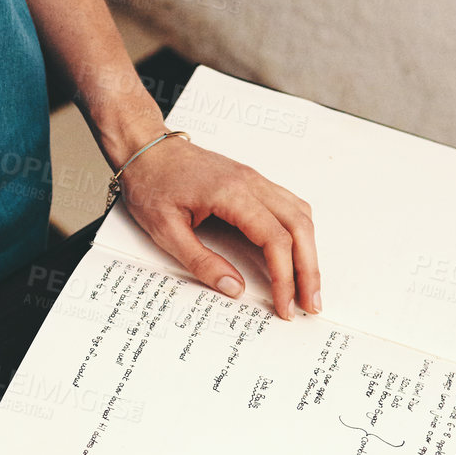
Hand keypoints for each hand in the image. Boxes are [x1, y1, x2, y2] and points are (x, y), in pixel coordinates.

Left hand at [118, 132, 320, 319]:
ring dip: (309, 251)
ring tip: (307, 286)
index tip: (285, 305)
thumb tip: (233, 288)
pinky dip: (300, 232)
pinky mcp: (252, 181)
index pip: (274, 239)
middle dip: (308, 270)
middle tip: (310, 304)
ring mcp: (255, 179)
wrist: (145, 149)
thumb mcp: (165, 230)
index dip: (285, 276)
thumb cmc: (151, 183)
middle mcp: (251, 182)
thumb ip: (200, 261)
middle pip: (299, 227)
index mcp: (231, 193)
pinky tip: (298, 252)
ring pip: (300, 215)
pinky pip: (289, 205)